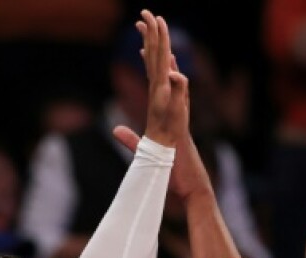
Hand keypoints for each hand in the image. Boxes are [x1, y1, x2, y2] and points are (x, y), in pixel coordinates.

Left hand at [111, 12, 214, 203]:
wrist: (190, 187)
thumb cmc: (172, 173)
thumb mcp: (145, 154)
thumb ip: (130, 140)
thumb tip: (115, 129)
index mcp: (161, 113)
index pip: (154, 82)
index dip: (148, 63)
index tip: (140, 45)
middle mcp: (171, 109)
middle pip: (162, 71)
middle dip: (156, 46)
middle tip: (149, 21)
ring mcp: (178, 117)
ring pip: (171, 79)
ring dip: (166, 56)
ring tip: (163, 34)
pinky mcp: (181, 128)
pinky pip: (179, 101)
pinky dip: (178, 86)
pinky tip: (174, 73)